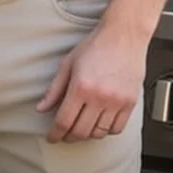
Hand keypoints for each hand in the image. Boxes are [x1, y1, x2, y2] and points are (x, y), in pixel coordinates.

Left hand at [36, 21, 147, 142]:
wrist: (124, 34)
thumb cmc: (97, 45)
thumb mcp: (69, 63)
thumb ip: (54, 89)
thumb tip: (41, 108)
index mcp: (81, 87)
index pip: (64, 121)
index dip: (55, 134)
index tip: (52, 137)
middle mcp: (99, 97)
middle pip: (80, 131)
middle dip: (69, 137)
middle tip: (65, 134)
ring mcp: (116, 101)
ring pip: (98, 133)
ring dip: (87, 135)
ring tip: (82, 127)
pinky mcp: (130, 102)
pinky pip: (117, 128)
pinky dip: (106, 131)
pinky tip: (100, 123)